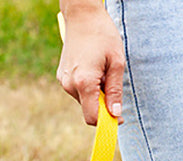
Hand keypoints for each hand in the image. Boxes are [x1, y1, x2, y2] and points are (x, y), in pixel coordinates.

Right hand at [57, 1, 123, 124]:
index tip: (119, 119)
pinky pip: (79, 91)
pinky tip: (94, 70)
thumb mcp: (116, 63)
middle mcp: (70, 84)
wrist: (82, 15)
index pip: (92, 118)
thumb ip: (115, 91)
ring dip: (97, 95)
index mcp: (84, 82)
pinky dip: (89, 88)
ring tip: (102, 73)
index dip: (107, 122)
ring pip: (85, 101)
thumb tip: (116, 114)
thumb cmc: (102, 35)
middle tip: (112, 84)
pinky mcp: (63, 76)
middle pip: (89, 111)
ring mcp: (64, 81)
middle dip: (103, 105)